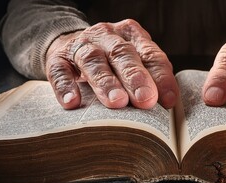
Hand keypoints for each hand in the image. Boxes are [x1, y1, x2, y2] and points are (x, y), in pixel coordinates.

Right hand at [46, 19, 178, 109]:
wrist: (70, 46)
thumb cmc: (111, 61)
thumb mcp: (133, 63)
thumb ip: (150, 78)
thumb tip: (167, 104)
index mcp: (131, 35)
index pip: (150, 54)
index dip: (160, 76)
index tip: (168, 100)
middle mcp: (106, 36)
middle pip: (122, 54)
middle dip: (135, 78)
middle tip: (145, 99)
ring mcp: (80, 45)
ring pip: (93, 60)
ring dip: (106, 82)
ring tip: (116, 102)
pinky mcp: (57, 58)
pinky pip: (60, 71)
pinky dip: (66, 87)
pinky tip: (73, 103)